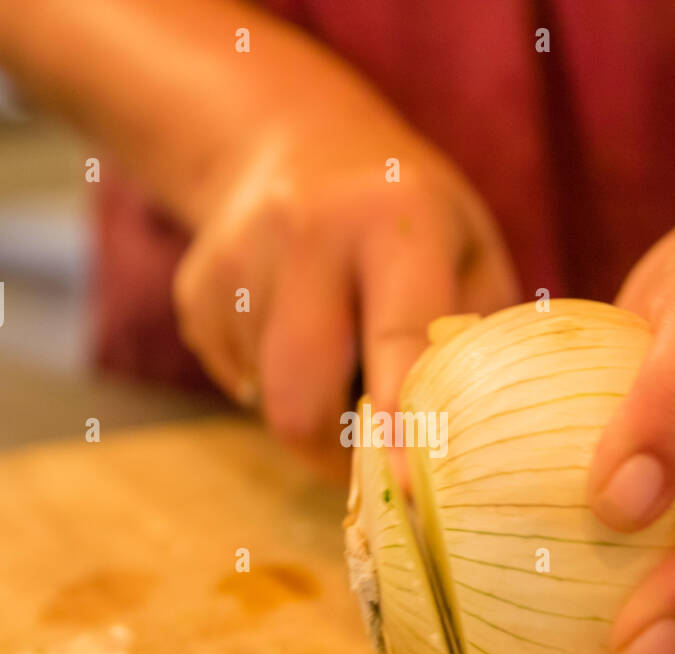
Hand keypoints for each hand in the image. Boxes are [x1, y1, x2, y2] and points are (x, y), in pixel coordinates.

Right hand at [173, 96, 516, 466]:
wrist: (290, 137)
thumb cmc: (405, 209)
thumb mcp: (469, 243)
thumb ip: (480, 331)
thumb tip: (473, 435)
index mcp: (394, 220)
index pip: (398, 341)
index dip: (404, 426)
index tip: (412, 496)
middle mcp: (307, 233)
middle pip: (300, 395)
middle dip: (333, 452)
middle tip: (368, 452)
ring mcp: (237, 258)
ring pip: (264, 397)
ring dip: (308, 403)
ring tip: (335, 345)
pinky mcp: (195, 288)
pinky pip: (233, 379)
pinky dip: (267, 380)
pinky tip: (290, 324)